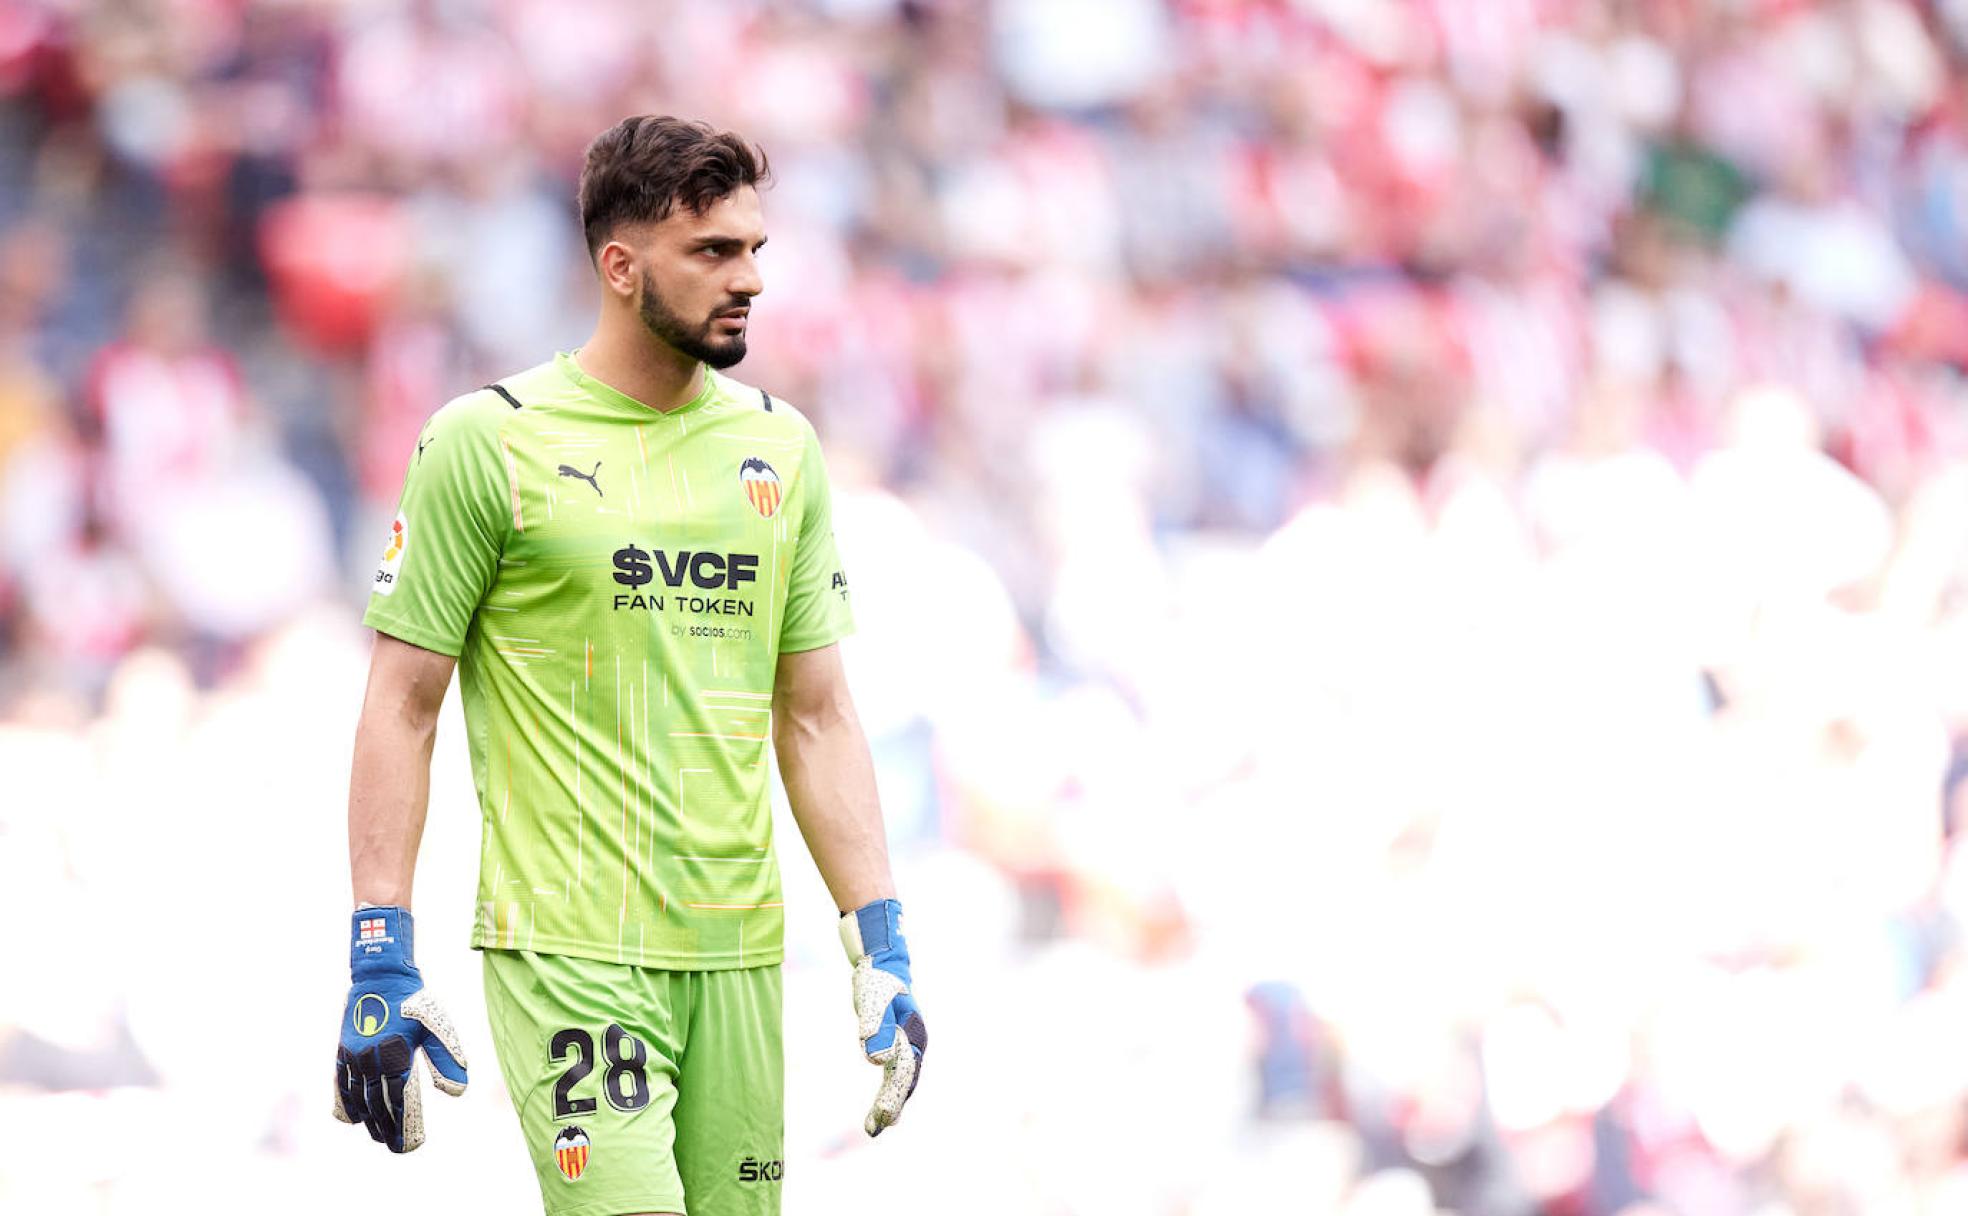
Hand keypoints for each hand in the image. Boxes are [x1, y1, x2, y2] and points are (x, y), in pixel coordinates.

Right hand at [333, 906, 468, 1151]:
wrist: (381, 976)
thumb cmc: (414, 1002)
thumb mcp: (436, 1026)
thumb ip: (446, 1058)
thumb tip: (458, 1091)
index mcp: (397, 1055)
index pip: (400, 1100)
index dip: (405, 1124)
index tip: (411, 1144)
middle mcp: (373, 1059)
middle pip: (379, 1104)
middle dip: (387, 1128)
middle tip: (395, 1147)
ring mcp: (355, 1056)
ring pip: (359, 1097)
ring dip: (368, 1120)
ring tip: (377, 1137)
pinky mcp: (343, 1051)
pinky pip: (342, 1084)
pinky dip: (347, 1103)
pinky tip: (353, 1119)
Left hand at [839, 899, 926, 1135]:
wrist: (882, 960)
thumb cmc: (875, 978)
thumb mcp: (870, 997)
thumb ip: (873, 1026)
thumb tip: (876, 1060)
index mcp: (913, 1032)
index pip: (902, 1071)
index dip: (891, 1096)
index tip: (879, 1118)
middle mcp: (915, 1040)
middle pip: (906, 1080)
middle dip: (891, 1105)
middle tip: (874, 1130)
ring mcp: (908, 1041)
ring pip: (902, 1079)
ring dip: (890, 1103)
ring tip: (874, 1127)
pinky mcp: (897, 1041)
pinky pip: (896, 1072)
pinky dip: (889, 1091)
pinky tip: (880, 1106)